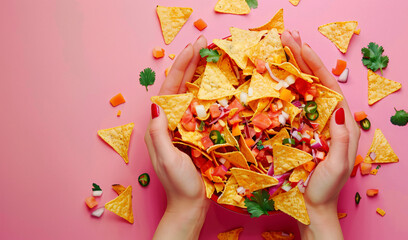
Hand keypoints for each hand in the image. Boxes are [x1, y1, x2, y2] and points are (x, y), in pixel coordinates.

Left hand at [145, 36, 209, 239]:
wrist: (191, 205)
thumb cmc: (179, 185)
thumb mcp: (166, 159)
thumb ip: (160, 133)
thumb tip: (156, 105)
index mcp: (162, 125)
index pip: (170, 89)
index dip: (181, 67)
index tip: (193, 48)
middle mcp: (172, 122)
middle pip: (180, 86)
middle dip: (190, 63)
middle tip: (203, 43)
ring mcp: (186, 127)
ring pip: (192, 94)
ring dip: (200, 74)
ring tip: (210, 56)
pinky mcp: (199, 133)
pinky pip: (203, 108)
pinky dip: (210, 93)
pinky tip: (218, 84)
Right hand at [281, 30, 360, 239]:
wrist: (312, 205)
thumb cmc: (326, 188)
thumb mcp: (338, 165)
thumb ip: (342, 139)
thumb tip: (339, 111)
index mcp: (341, 121)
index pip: (328, 85)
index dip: (315, 65)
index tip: (301, 47)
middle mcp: (326, 116)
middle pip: (314, 80)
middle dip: (301, 57)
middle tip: (286, 37)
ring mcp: (310, 120)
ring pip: (301, 87)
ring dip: (291, 66)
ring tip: (280, 47)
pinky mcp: (296, 127)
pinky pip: (290, 103)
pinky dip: (281, 87)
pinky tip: (273, 75)